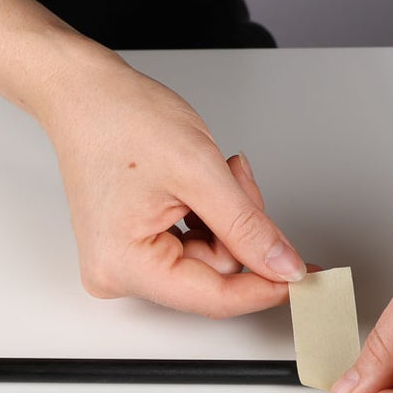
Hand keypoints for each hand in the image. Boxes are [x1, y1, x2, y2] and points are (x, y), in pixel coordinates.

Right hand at [37, 60, 310, 317]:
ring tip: (212, 169)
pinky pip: (189, 246)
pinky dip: (207, 215)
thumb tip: (283, 266)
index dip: (266, 285)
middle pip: (212, 275)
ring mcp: (122, 260)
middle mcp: (117, 272)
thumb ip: (248, 227)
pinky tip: (199, 182)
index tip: (307, 275)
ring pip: (207, 258)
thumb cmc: (120, 120)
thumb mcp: (200, 172)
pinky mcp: (131, 246)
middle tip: (238, 179)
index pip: (213, 298)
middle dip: (238, 228)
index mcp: (125, 264)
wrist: (85, 94)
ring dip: (224, 216)